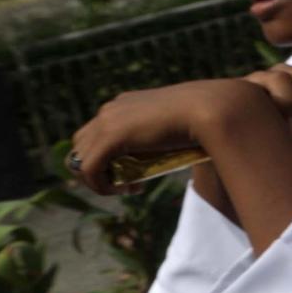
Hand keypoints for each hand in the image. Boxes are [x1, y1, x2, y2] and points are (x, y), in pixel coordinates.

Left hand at [70, 79, 275, 194]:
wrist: (212, 109)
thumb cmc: (207, 115)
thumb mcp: (181, 122)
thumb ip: (168, 130)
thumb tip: (184, 145)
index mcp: (124, 103)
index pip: (97, 132)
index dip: (107, 156)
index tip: (134, 171)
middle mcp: (110, 109)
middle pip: (81, 145)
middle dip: (97, 168)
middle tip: (127, 182)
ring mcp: (107, 121)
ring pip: (79, 159)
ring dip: (99, 179)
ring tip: (129, 188)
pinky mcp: (110, 137)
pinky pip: (88, 169)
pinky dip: (102, 186)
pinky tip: (129, 189)